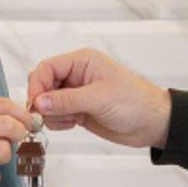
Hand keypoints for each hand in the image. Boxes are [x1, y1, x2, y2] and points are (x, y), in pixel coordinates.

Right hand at [27, 48, 171, 149]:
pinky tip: (73, 124)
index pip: (47, 68)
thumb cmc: (136, 102)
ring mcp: (77, 94)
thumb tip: (39, 101)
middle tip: (46, 115)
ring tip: (69, 120)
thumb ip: (66, 100)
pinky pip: (57, 114)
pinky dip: (59, 122)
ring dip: (51, 114)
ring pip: (47, 102)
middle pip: (44, 84)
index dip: (38, 85)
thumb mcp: (99, 99)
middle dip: (42, 101)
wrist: (152, 123)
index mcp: (82, 62)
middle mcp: (77, 75)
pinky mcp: (79, 110)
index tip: (35, 104)